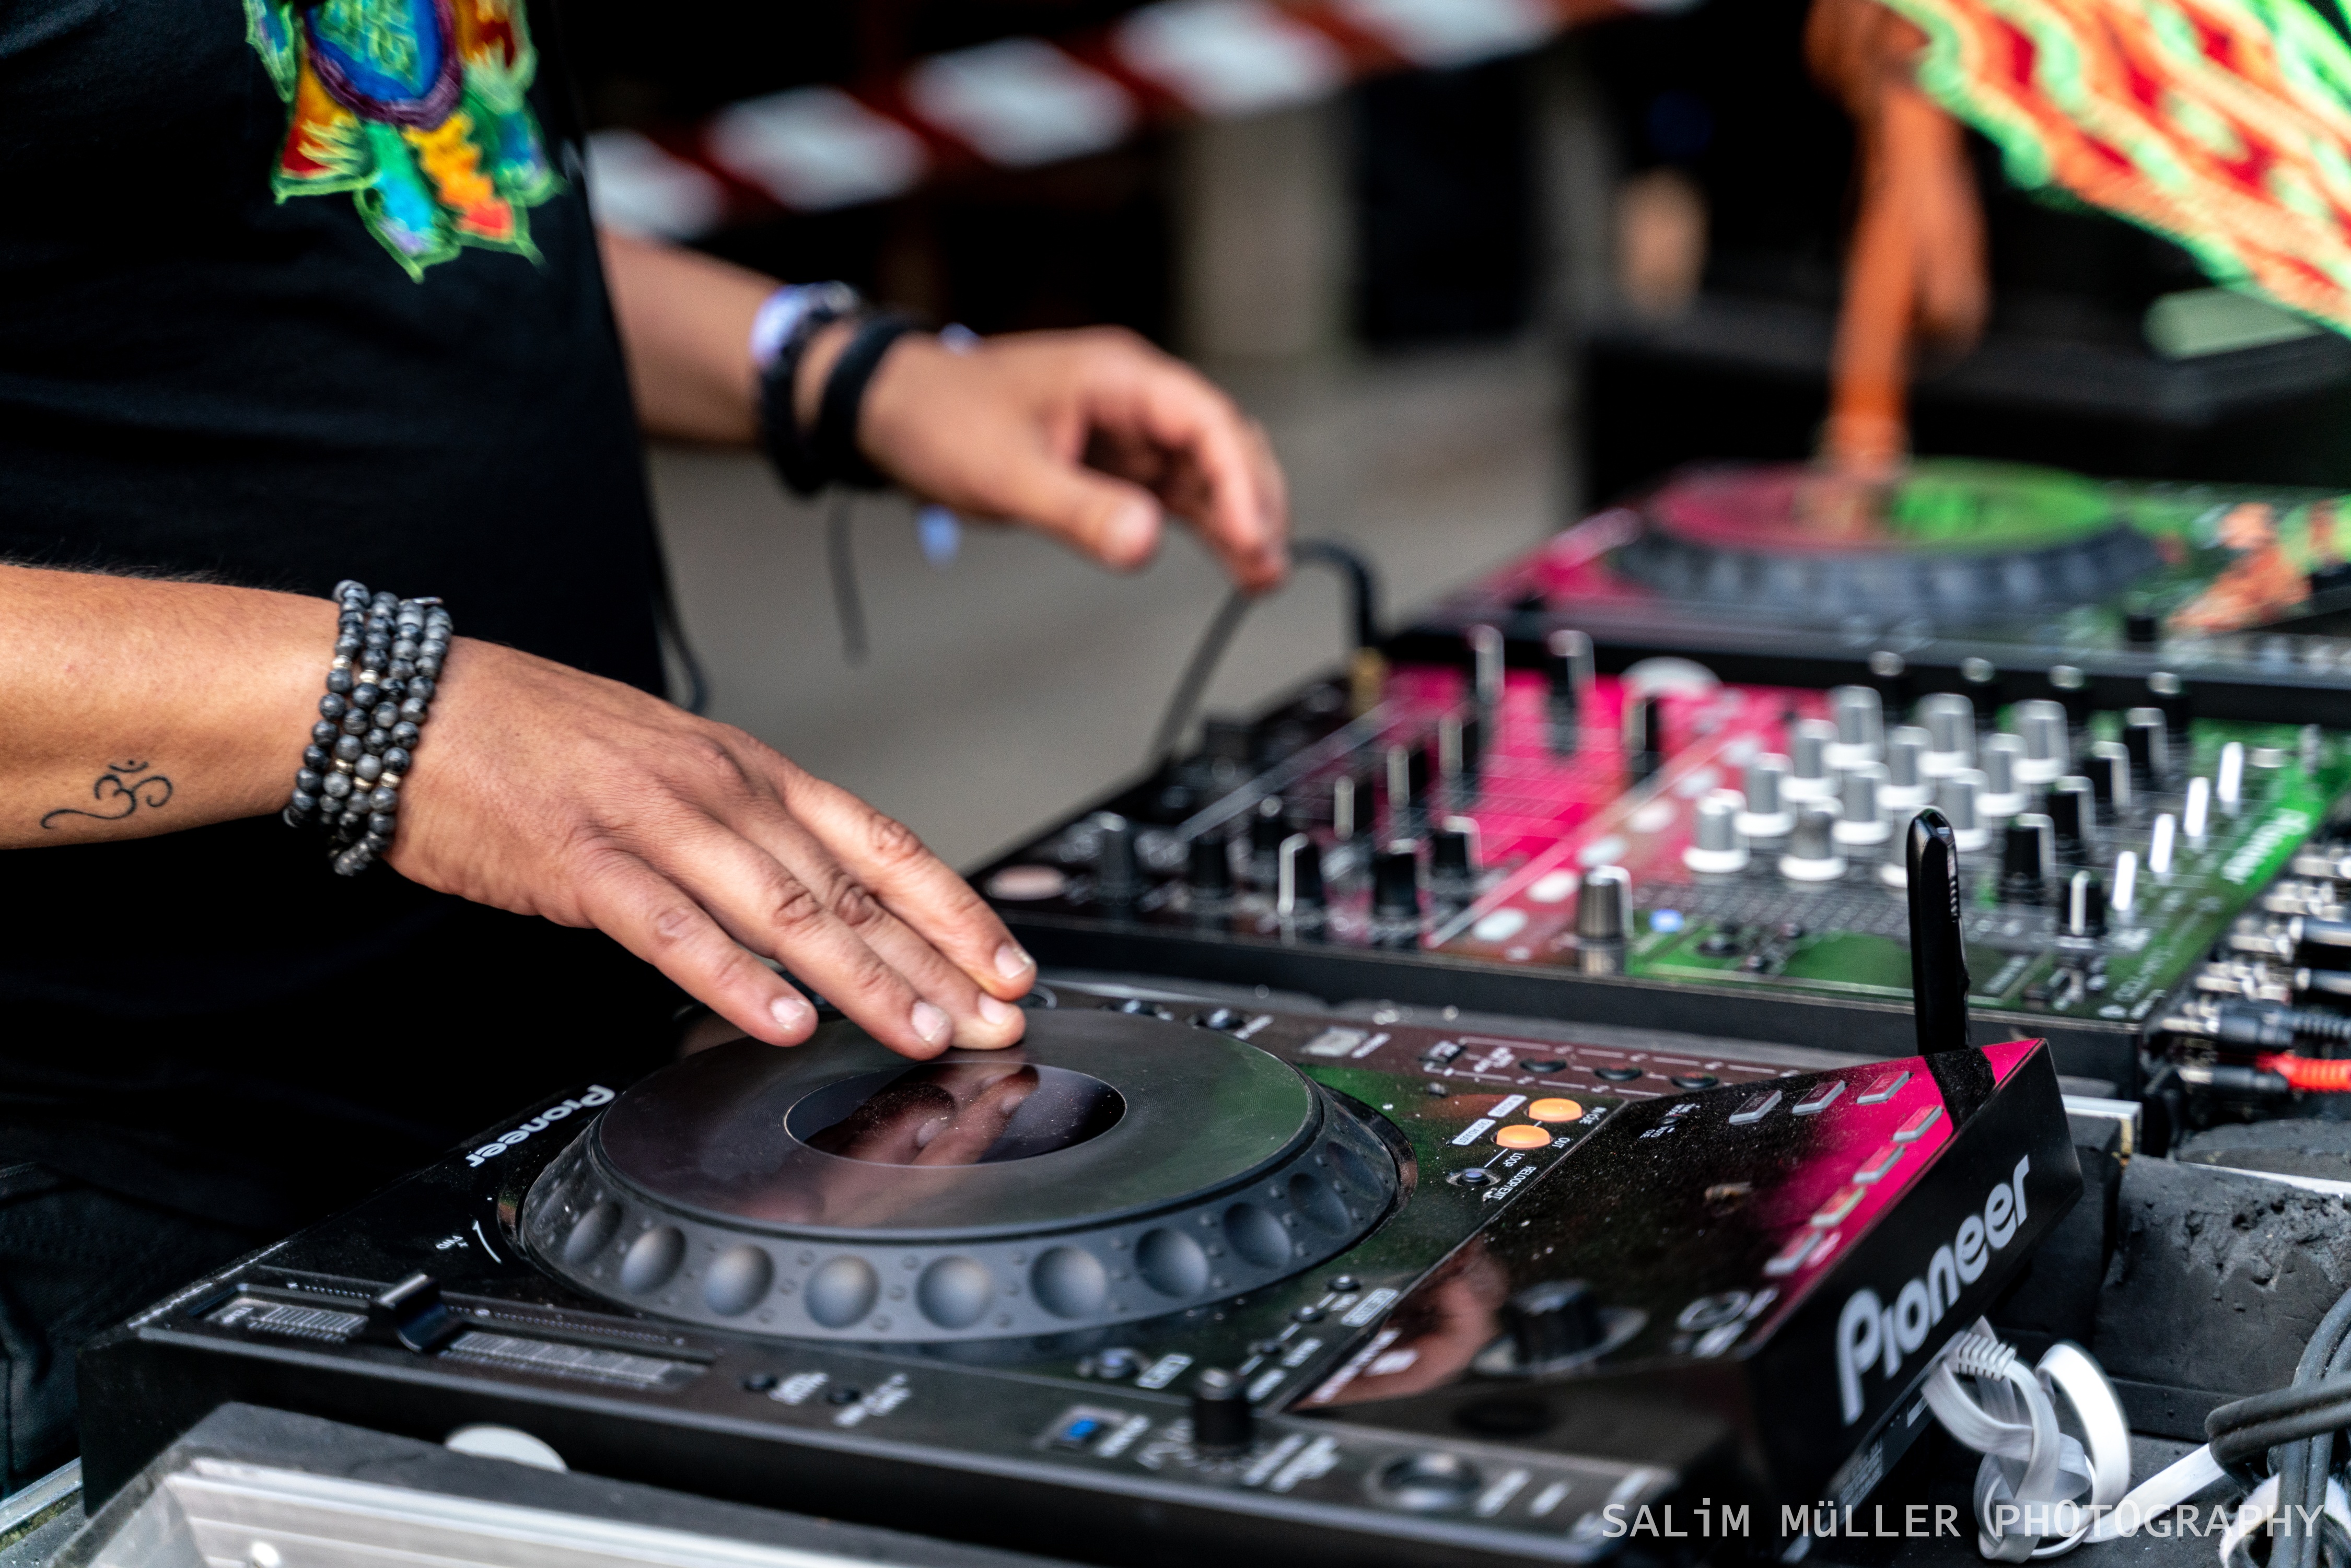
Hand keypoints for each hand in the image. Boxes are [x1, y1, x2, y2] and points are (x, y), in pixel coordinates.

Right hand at [389, 638, 1032, 1057]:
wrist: (412, 704)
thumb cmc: (536, 739)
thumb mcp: (670, 768)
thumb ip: (745, 832)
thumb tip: (815, 900)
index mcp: (749, 769)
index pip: (883, 843)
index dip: (956, 910)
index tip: (1009, 964)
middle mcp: (720, 790)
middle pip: (854, 888)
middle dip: (937, 965)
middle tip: (995, 1022)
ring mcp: (654, 823)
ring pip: (785, 909)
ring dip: (864, 981)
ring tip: (920, 1034)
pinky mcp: (584, 862)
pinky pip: (675, 929)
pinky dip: (736, 979)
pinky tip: (782, 1023)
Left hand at [849, 327, 1289, 592]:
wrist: (891, 410)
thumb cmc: (940, 419)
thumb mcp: (1005, 472)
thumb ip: (1078, 509)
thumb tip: (1144, 544)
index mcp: (1119, 378)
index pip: (1206, 421)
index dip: (1239, 479)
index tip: (1251, 535)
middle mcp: (1136, 398)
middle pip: (1223, 445)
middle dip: (1253, 502)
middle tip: (1267, 564)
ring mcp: (1130, 431)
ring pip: (1208, 474)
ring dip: (1238, 520)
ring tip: (1262, 577)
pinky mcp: (1116, 464)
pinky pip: (1177, 493)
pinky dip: (1207, 526)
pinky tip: (1234, 563)